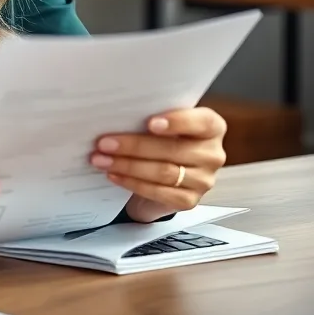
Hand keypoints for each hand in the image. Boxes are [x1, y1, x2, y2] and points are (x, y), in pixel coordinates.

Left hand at [90, 107, 227, 223]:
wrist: (162, 171)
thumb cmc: (160, 138)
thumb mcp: (161, 122)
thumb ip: (150, 116)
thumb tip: (117, 114)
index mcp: (211, 127)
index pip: (201, 122)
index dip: (177, 122)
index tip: (150, 123)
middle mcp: (212, 154)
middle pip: (172, 149)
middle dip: (133, 146)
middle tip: (104, 143)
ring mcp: (203, 180)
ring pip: (163, 172)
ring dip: (127, 166)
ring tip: (101, 159)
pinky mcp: (189, 200)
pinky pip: (159, 192)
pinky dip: (132, 183)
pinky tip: (114, 175)